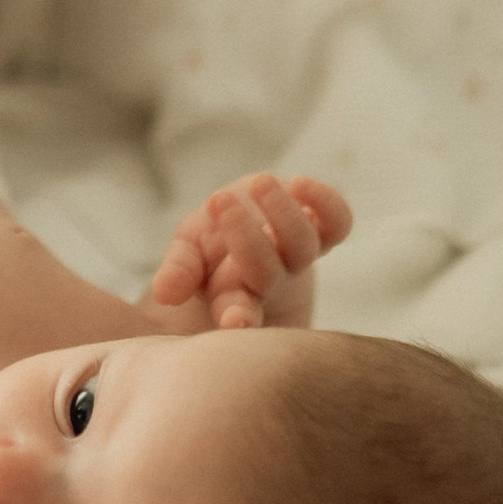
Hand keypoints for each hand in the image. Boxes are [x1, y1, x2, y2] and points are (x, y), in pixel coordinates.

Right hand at [146, 172, 352, 331]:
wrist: (249, 228)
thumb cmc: (212, 251)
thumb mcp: (186, 258)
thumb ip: (179, 272)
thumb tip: (165, 292)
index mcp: (234, 298)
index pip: (238, 314)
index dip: (238, 318)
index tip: (233, 321)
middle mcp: (271, 281)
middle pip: (267, 273)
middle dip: (247, 240)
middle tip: (220, 202)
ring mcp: (298, 255)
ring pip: (303, 245)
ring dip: (282, 214)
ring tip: (260, 182)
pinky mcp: (322, 230)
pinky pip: (338, 222)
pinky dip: (326, 203)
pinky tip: (302, 183)